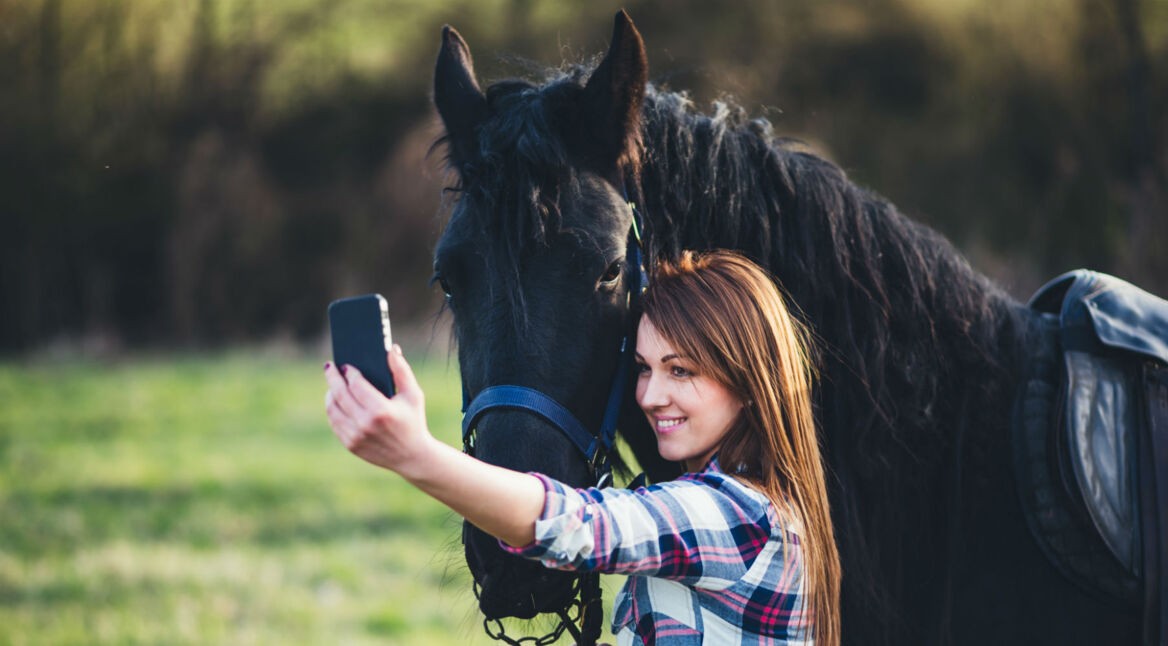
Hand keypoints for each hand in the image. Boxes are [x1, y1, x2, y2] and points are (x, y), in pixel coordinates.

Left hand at [324, 344, 433, 473]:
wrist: (412, 456)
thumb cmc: (413, 421)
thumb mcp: (413, 395)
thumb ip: (402, 370)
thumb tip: (391, 350)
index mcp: (381, 410)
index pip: (356, 385)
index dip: (350, 373)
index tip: (347, 365)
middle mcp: (365, 424)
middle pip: (340, 394)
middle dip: (333, 377)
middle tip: (330, 367)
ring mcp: (356, 436)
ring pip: (333, 409)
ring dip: (330, 393)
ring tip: (332, 384)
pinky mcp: (350, 445)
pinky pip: (335, 422)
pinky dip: (333, 409)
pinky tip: (335, 401)